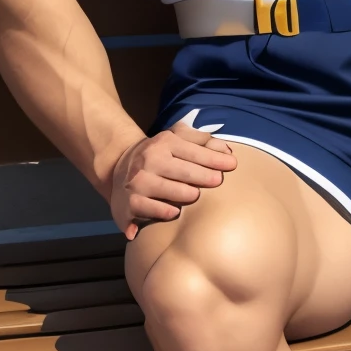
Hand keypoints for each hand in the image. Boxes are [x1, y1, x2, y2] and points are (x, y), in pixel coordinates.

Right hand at [111, 121, 237, 238]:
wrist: (118, 165)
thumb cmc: (159, 154)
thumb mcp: (175, 139)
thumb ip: (201, 140)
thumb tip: (226, 149)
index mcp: (163, 143)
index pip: (194, 151)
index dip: (216, 158)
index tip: (232, 165)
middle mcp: (149, 160)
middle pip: (186, 172)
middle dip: (205, 177)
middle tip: (218, 181)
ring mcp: (138, 182)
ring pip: (171, 191)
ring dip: (187, 194)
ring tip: (195, 195)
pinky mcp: (130, 203)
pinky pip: (153, 209)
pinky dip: (165, 211)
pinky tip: (174, 212)